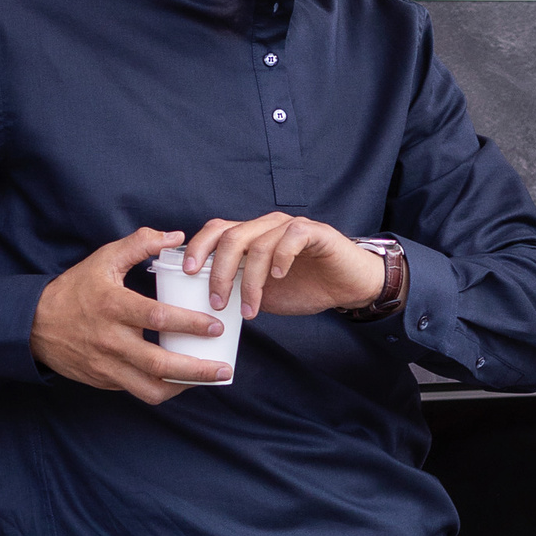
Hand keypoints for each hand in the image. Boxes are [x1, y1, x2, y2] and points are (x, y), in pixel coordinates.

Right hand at [31, 227, 228, 406]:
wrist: (35, 325)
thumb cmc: (75, 290)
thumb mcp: (103, 260)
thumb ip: (139, 245)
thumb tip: (174, 236)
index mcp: (113, 306)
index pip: (157, 318)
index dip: (189, 324)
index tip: (215, 326)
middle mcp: (111, 340)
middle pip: (159, 363)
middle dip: (196, 369)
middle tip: (224, 368)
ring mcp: (107, 365)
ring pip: (150, 388)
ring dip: (183, 387)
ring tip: (208, 379)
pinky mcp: (105, 381)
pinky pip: (139, 391)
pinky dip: (164, 389)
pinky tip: (182, 380)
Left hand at [179, 210, 390, 319]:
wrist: (348, 286)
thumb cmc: (305, 287)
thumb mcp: (263, 292)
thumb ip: (238, 287)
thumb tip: (206, 303)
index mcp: (251, 236)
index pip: (216, 231)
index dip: (198, 248)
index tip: (187, 273)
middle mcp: (267, 226)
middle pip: (231, 237)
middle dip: (218, 271)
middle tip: (216, 300)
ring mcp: (291, 226)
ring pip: (258, 244)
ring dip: (250, 281)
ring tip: (249, 309)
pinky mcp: (315, 232)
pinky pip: (292, 237)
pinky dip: (281, 257)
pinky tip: (278, 277)